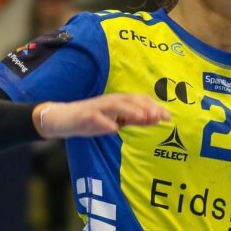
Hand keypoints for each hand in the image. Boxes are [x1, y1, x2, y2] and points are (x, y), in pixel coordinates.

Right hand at [34, 93, 170, 138]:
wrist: (61, 118)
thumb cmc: (91, 120)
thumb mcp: (115, 120)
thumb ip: (134, 119)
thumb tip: (156, 118)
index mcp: (118, 102)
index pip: (139, 101)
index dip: (154, 106)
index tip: (169, 116)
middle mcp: (109, 102)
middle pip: (130, 101)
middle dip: (146, 107)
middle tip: (159, 116)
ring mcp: (96, 108)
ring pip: (115, 106)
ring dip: (130, 111)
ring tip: (143, 117)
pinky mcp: (84, 116)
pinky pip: (96, 119)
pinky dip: (105, 123)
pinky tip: (114, 129)